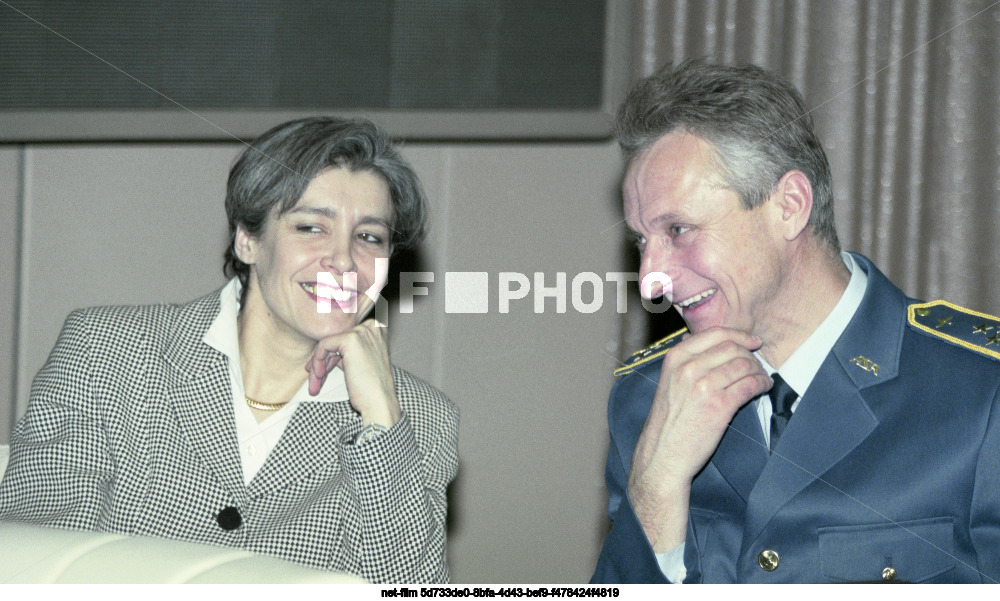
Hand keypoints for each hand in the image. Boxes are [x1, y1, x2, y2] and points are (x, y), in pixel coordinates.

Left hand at [305, 319, 400, 426]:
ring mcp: (362, 331)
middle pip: (336, 339)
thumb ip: (347, 352)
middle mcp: (372, 326)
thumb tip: (324, 352)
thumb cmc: (371, 388)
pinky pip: (323, 346)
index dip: (332, 354)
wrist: (379, 402)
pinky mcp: (350, 340)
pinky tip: (319, 376)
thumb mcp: (360, 363)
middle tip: (315, 379)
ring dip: (318, 365)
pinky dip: (318, 361)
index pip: (345, 337)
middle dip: (323, 361)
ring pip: (328, 343)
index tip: (322, 370)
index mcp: (377, 329)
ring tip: (314, 385)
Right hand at [627, 327, 771, 550]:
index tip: (752, 341)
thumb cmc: (668, 422)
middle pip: (732, 348)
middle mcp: (688, 368)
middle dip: (750, 354)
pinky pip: (750, 385)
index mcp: (675, 359)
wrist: (662, 455)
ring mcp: (704, 386)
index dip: (739, 335)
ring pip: (743, 365)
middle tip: (757, 365)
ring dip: (759, 370)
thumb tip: (704, 343)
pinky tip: (763, 388)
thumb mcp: (669, 383)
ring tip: (761, 378)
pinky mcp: (720, 406)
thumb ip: (686, 362)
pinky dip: (762, 384)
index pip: (714, 334)